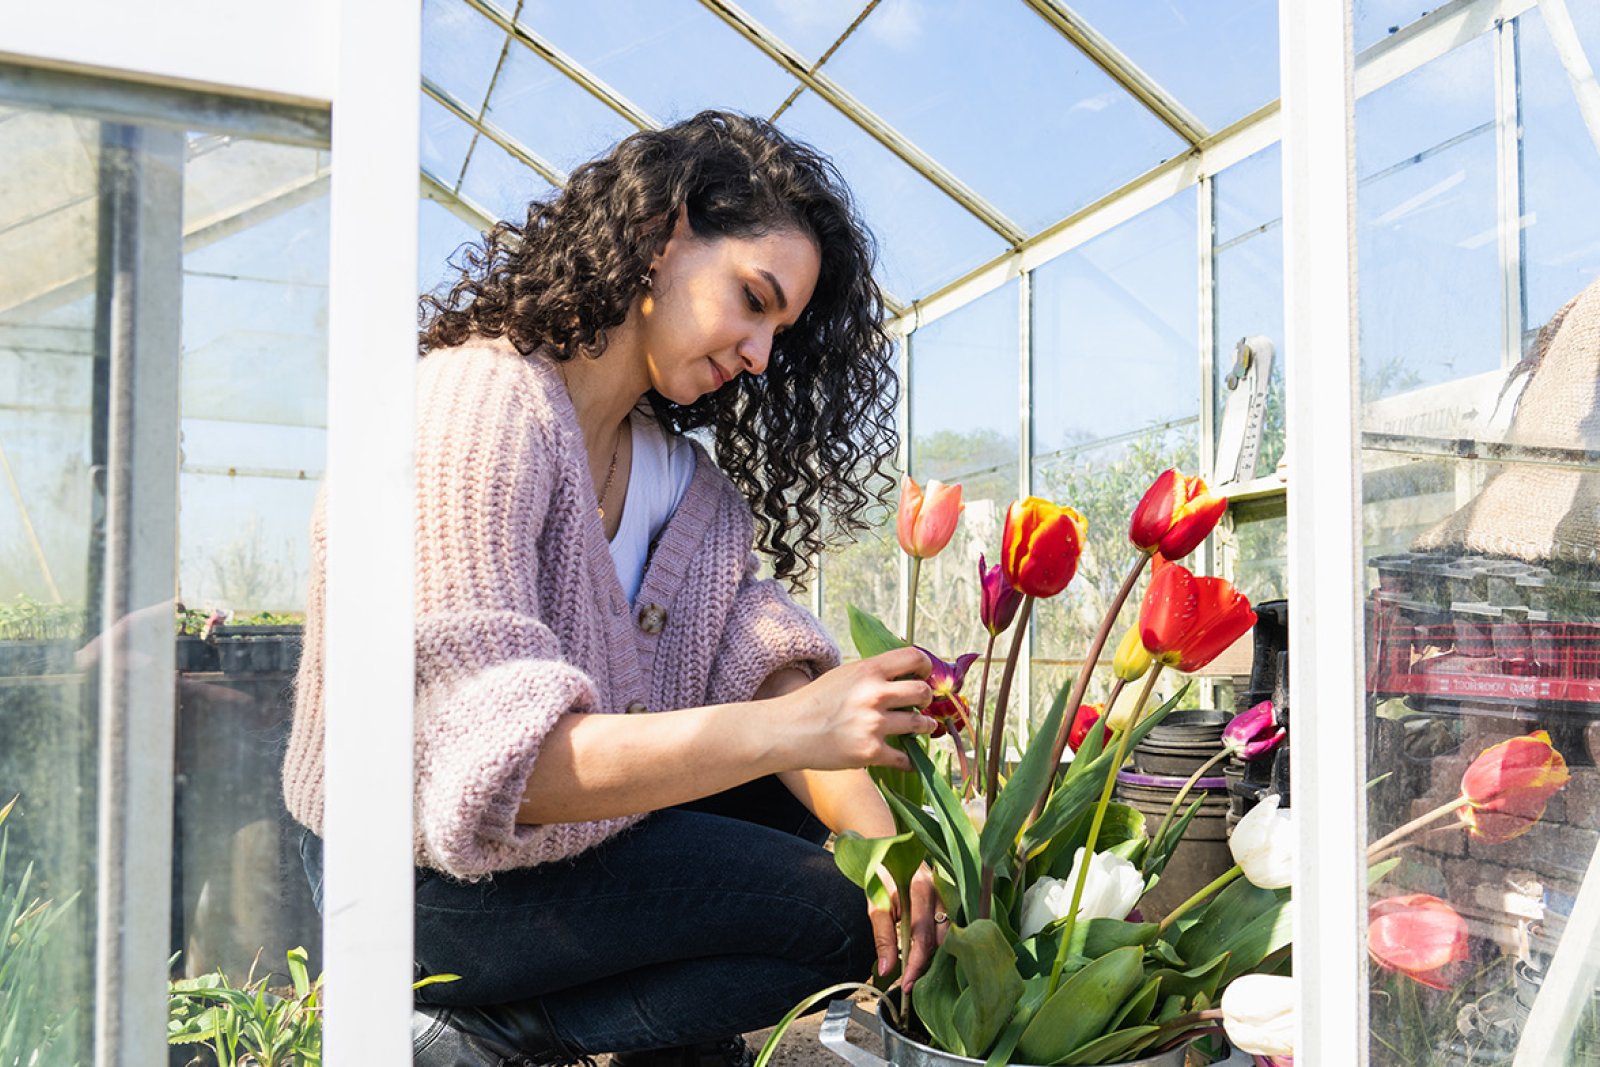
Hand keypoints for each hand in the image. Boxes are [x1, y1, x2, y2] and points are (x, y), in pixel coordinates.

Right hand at [775, 647, 935, 772]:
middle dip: (926, 698)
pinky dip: (910, 760)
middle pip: (923, 691)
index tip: (923, 675)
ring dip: (926, 726)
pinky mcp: (871, 752)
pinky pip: (905, 757)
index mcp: (868, 670)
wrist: (789, 731)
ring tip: (925, 727)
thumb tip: (903, 675)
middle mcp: (874, 694)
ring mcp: (874, 724)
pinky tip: (908, 758)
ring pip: (921, 724)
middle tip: (922, 704)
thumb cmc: (813, 701)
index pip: (914, 657)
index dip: (925, 666)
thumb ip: (873, 673)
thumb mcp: (844, 675)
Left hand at [867, 863, 945, 989]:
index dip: (916, 965)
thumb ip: (882, 937)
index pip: (923, 937)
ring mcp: (950, 895)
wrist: (892, 847)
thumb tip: (885, 970)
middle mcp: (941, 893)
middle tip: (913, 984)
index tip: (906, 985)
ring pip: (950, 935)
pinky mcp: (952, 900)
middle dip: (929, 964)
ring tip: (920, 974)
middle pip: (942, 939)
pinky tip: (931, 958)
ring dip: (937, 956)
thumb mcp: (876, 904)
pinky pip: (952, 928)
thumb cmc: (882, 875)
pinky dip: (942, 945)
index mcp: (920, 890)